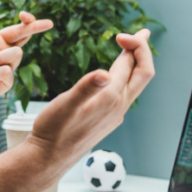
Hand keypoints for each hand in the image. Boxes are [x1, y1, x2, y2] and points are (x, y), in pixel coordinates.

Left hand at [0, 1, 52, 115]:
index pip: (16, 30)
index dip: (26, 22)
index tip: (26, 15)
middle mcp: (2, 54)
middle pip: (25, 39)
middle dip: (36, 28)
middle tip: (49, 23)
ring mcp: (5, 69)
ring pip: (16, 55)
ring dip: (0, 58)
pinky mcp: (5, 84)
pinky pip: (8, 72)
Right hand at [27, 29, 154, 172]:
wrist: (48, 158)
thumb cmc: (53, 130)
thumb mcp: (65, 104)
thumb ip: (86, 87)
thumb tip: (105, 73)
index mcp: (111, 98)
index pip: (131, 64)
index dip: (131, 44)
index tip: (119, 33)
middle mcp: (118, 107)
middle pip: (143, 74)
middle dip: (143, 51)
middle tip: (142, 33)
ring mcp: (115, 115)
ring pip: (135, 85)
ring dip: (135, 64)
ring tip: (132, 50)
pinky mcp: (108, 120)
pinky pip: (125, 94)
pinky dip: (126, 77)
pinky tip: (115, 76)